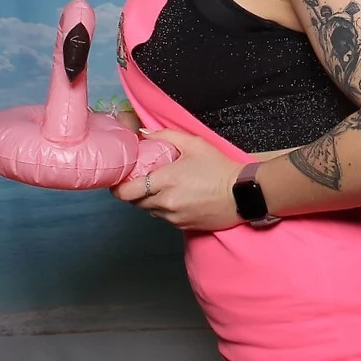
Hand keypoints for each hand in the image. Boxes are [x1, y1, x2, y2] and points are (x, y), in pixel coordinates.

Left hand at [110, 129, 243, 231]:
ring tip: (161, 188)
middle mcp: (166, 202)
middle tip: (140, 180)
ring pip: (150, 211)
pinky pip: (165, 218)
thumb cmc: (219, 167)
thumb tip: (143, 133)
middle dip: (135, 192)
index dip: (118, 188)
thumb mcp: (194, 144)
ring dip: (150, 201)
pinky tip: (177, 198)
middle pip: (136, 202)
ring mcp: (174, 217)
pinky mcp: (183, 226)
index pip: (128, 192)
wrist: (242, 193)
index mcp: (165, 181)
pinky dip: (165, 209)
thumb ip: (166, 136)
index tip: (119, 181)